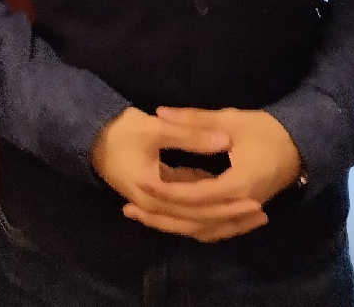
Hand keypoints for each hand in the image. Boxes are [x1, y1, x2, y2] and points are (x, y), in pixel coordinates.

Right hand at [91, 107, 263, 242]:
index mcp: (154, 191)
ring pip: (193, 225)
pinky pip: (187, 217)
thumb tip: (224, 139)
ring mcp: (155, 207)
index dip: (225, 204)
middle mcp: (155, 206)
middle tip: (261, 213)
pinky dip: (208, 218)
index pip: (196, 205)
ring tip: (252, 217)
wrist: (92, 138)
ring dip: (221, 223)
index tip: (254, 199)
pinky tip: (228, 211)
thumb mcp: (155, 128)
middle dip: (230, 220)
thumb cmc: (121, 131)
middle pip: (197, 223)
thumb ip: (190, 132)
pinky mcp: (159, 201)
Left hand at [118, 108, 302, 241]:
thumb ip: (194, 119)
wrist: (301, 145)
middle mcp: (239, 205)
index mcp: (238, 184)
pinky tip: (172, 222)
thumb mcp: (230, 119)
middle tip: (130, 209)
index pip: (195, 196)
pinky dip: (192, 227)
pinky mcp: (242, 213)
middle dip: (161, 217)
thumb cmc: (267, 129)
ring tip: (143, 217)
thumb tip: (161, 111)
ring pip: (203, 230)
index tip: (141, 183)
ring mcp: (242, 213)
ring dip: (173, 226)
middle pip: (195, 221)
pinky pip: (215, 229)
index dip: (166, 192)